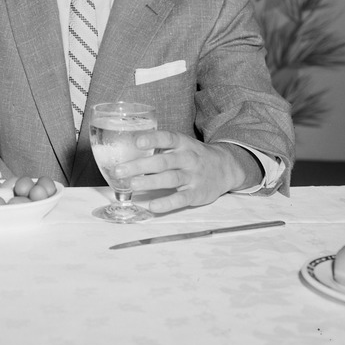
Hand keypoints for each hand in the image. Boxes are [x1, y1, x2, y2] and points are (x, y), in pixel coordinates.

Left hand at [109, 131, 259, 213]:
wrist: (225, 168)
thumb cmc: (194, 156)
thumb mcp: (182, 145)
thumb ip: (160, 147)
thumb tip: (128, 150)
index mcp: (183, 144)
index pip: (167, 138)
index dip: (152, 139)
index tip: (137, 142)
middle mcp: (188, 158)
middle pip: (163, 161)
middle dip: (140, 166)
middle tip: (119, 171)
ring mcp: (193, 176)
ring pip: (170, 179)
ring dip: (150, 182)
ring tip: (132, 185)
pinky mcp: (197, 193)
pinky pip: (181, 198)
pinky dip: (167, 203)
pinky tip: (152, 205)